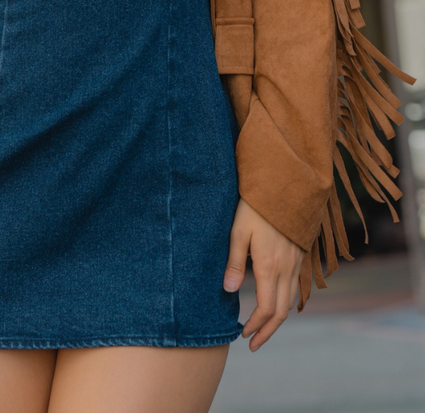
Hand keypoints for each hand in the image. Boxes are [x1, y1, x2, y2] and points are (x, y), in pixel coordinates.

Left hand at [223, 197, 304, 351]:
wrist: (286, 184)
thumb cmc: (257, 206)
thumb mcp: (239, 231)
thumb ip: (234, 263)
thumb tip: (228, 292)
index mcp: (270, 266)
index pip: (267, 309)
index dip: (256, 326)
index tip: (243, 335)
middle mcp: (287, 268)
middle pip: (282, 312)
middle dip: (268, 331)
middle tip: (253, 343)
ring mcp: (297, 262)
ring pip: (291, 300)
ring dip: (278, 319)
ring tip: (263, 328)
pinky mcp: (300, 254)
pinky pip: (296, 286)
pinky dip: (286, 302)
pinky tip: (276, 301)